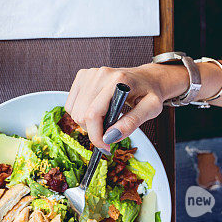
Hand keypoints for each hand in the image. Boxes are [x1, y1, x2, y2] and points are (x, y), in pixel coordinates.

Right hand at [65, 64, 185, 150]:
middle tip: (110, 132)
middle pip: (81, 115)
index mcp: (118, 81)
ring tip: (106, 120)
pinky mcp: (82, 76)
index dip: (96, 136)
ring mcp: (89, 74)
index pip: (93, 114)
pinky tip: (97, 111)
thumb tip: (110, 137)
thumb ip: (131, 123)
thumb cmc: (149, 93)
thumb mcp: (150, 110)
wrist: (146, 78)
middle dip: (94, 130)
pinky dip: (81, 113)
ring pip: (74, 111)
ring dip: (88, 123)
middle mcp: (100, 74)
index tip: (105, 147)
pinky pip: (71, 104)